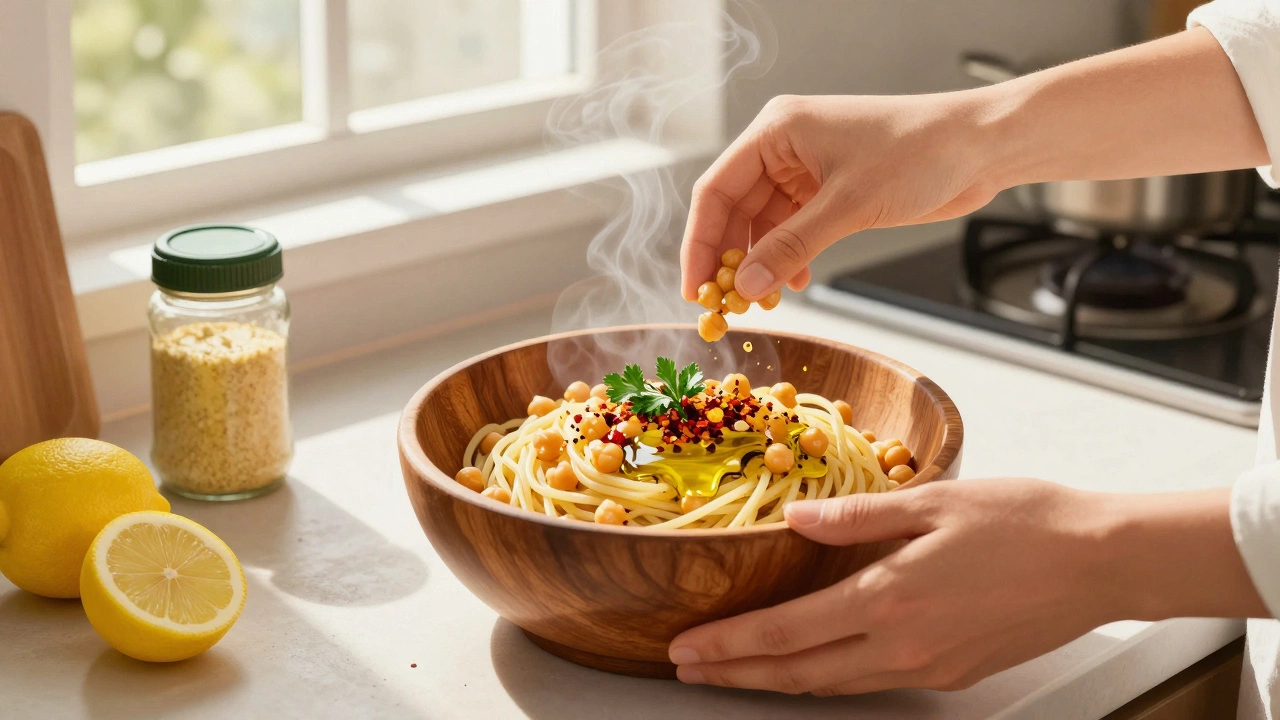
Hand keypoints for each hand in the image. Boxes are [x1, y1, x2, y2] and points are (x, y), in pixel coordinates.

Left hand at [667, 479, 1259, 695]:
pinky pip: (873, 684)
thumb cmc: (1025, 521)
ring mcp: (928, 668)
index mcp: (888, 597)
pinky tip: (812, 668)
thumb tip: (797, 521)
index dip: (727, 644)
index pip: (783, 632)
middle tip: (688, 670)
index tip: (685, 648)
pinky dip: (828, 680)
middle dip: (736, 674)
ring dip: (776, 683)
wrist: (1100, 561)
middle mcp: (902, 645)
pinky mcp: (953, 675)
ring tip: (735, 675)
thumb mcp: (932, 501)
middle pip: (798, 672)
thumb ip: (856, 516)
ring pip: (832, 686)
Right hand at [679, 27, 1268, 304]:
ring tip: (762, 302)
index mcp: (776, 131)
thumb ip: (792, 247)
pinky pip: (792, 230)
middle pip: (734, 210)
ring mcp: (807, 170)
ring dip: (760, 264)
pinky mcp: (831, 191)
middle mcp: (784, 148)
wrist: (981, 147)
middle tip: (723, 305)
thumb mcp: (847, 206)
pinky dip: (788, 259)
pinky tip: (794, 284)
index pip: (716, 190)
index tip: (694, 287)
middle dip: (729, 258)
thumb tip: (747, 287)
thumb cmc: (919, 153)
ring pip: (762, 224)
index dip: (700, 242)